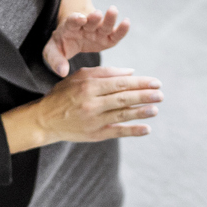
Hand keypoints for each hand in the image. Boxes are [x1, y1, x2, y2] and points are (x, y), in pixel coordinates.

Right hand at [4, 66, 161, 150]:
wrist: (45, 120)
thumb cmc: (64, 94)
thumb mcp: (80, 77)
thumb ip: (105, 72)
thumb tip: (131, 72)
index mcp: (89, 85)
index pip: (120, 83)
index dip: (140, 83)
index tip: (155, 82)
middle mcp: (92, 103)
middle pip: (123, 98)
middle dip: (144, 96)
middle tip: (160, 94)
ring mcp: (94, 120)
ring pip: (122, 115)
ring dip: (141, 112)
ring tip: (156, 109)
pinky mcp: (95, 134)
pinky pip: (117, 132)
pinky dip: (133, 131)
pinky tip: (147, 128)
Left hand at [42, 5, 129, 76]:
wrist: (70, 39)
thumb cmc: (61, 46)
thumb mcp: (53, 53)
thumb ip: (56, 61)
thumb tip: (62, 72)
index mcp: (70, 27)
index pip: (72, 21)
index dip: (76, 19)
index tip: (80, 18)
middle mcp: (85, 26)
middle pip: (90, 20)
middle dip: (94, 18)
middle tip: (97, 14)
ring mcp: (97, 31)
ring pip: (104, 25)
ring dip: (109, 19)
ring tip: (113, 11)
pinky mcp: (107, 39)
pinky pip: (115, 35)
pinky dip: (121, 30)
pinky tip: (127, 23)